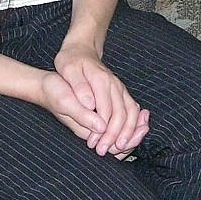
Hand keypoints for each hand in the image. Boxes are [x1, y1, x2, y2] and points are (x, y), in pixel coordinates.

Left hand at [52, 41, 148, 157]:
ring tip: (118, 148)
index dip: (102, 130)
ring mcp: (120, 87)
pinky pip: (133, 109)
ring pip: (131, 113)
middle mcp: (114, 84)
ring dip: (127, 133)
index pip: (107, 110)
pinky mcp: (121, 91)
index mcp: (101, 80)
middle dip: (115, 136)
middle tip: (104, 151)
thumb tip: (90, 105)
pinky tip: (127, 137)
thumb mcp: (67, 69)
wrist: (81, 48)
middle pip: (122, 114)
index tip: (95, 144)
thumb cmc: (71, 60)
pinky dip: (133, 125)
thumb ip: (79, 87)